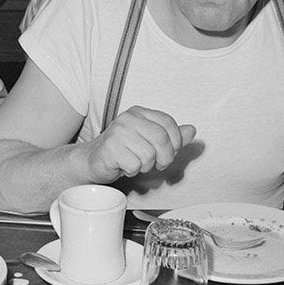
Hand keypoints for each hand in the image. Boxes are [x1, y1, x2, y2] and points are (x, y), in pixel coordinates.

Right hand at [81, 106, 195, 183]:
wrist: (91, 161)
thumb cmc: (122, 151)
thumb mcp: (149, 141)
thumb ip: (171, 136)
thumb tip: (192, 130)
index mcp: (139, 113)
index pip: (168, 122)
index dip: (175, 141)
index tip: (170, 152)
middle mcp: (128, 119)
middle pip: (161, 139)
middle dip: (164, 157)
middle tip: (157, 164)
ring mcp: (118, 133)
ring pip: (149, 155)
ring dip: (145, 166)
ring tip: (135, 163)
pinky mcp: (110, 149)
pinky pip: (135, 165)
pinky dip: (132, 171)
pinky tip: (124, 166)